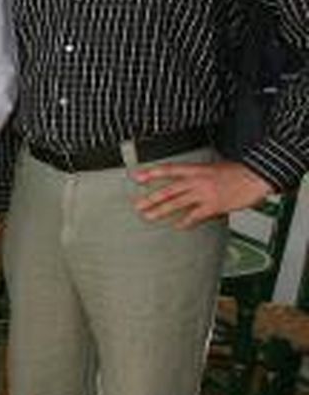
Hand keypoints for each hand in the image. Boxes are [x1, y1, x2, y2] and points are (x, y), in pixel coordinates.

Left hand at [131, 159, 271, 228]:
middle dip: (152, 198)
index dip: (152, 173)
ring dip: (161, 210)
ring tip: (148, 216)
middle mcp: (198, 180)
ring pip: (178, 202)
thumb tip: (187, 184)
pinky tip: (178, 226)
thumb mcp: (215, 168)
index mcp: (197, 169)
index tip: (137, 176)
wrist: (257, 176)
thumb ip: (199, 176)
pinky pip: (196, 215)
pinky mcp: (214, 205)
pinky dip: (186, 221)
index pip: (170, 170)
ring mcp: (205, 193)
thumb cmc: (239, 172)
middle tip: (137, 204)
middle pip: (169, 189)